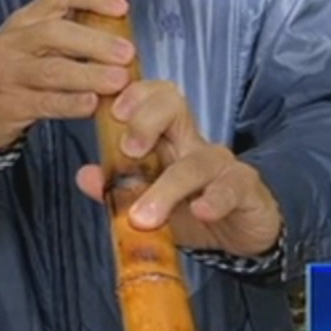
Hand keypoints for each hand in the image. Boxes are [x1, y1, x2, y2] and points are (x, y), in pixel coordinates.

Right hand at [0, 0, 133, 149]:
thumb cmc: (15, 69)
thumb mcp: (31, 41)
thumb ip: (67, 33)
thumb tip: (121, 31)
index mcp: (24, 19)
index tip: (122, 8)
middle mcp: (14, 42)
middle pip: (55, 33)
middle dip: (94, 42)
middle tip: (127, 53)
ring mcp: (9, 73)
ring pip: (52, 71)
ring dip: (89, 75)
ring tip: (119, 81)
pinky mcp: (10, 104)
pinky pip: (45, 103)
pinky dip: (71, 104)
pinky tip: (92, 105)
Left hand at [74, 79, 283, 256]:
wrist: (239, 234)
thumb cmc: (190, 208)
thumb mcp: (149, 200)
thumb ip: (116, 188)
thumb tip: (85, 175)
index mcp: (166, 138)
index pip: (151, 98)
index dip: (132, 96)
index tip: (111, 112)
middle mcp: (193, 143)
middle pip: (174, 107)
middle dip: (146, 120)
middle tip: (127, 151)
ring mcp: (221, 164)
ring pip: (196, 161)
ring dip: (167, 188)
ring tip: (143, 216)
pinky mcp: (245, 188)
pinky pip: (231, 187)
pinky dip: (214, 200)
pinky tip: (201, 212)